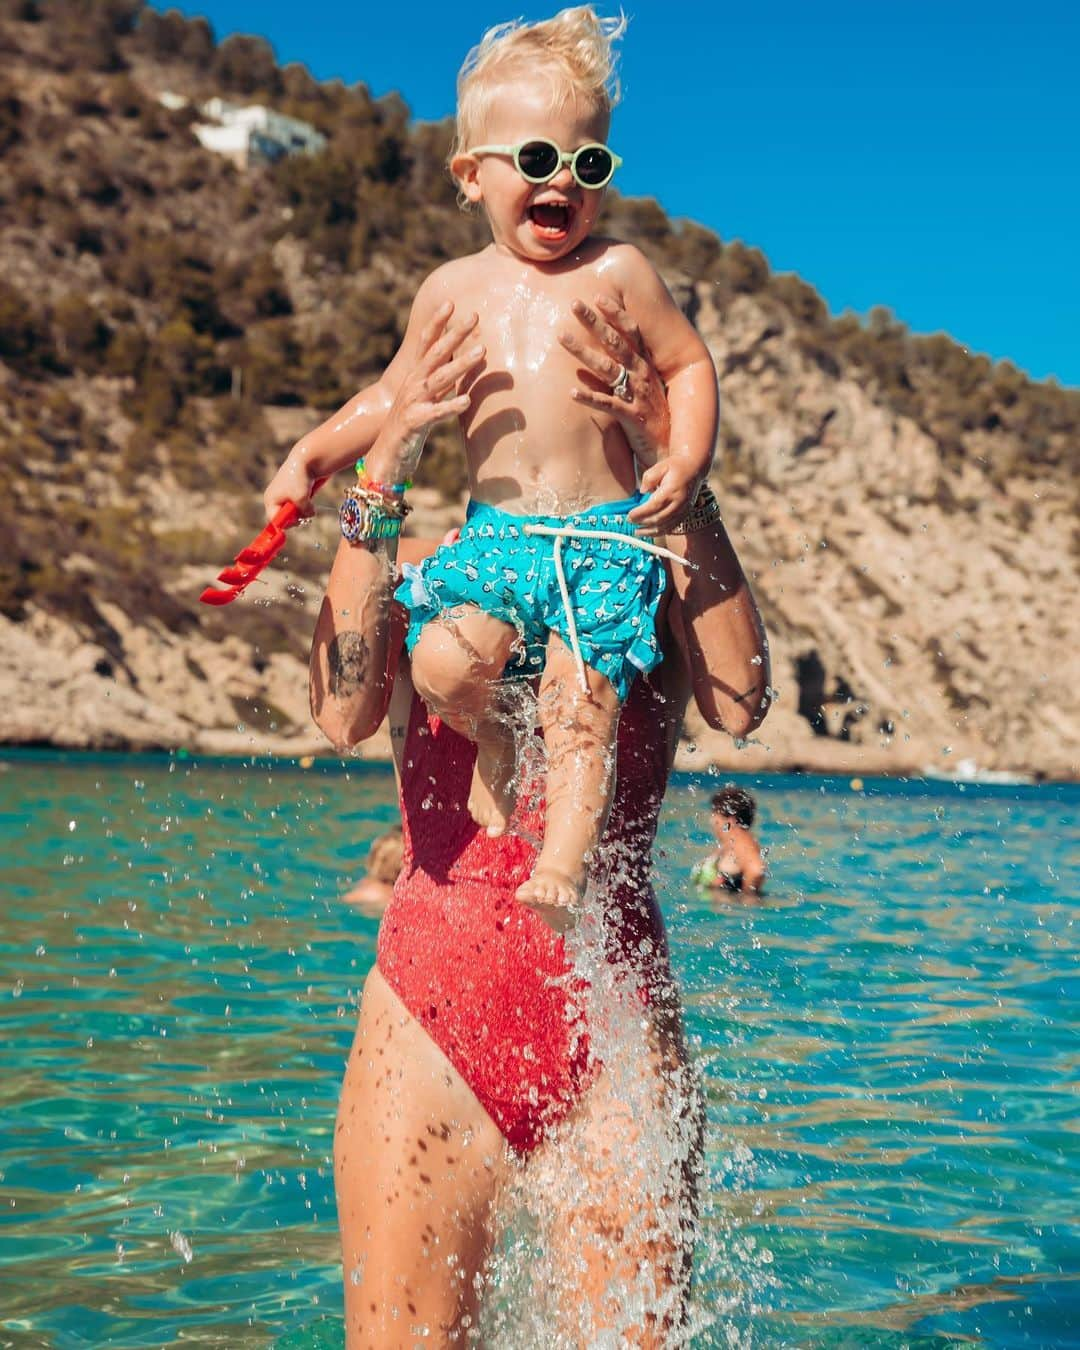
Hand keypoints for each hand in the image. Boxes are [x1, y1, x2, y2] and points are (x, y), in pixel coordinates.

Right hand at [264, 454, 317, 521]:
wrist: (306, 459)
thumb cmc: (299, 478)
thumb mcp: (302, 499)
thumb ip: (303, 512)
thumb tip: (309, 515)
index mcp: (271, 500)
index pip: (274, 520)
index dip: (285, 524)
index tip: (298, 523)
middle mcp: (275, 498)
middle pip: (284, 517)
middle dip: (296, 517)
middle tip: (306, 513)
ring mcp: (284, 495)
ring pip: (294, 512)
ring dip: (303, 511)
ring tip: (309, 502)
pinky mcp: (294, 492)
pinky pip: (299, 505)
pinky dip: (306, 505)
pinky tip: (310, 497)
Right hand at [366, 303, 483, 481]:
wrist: (386, 458)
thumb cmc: (410, 428)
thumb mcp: (427, 401)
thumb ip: (441, 385)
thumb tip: (462, 369)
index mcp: (415, 377)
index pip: (426, 343)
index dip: (437, 322)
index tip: (452, 302)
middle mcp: (412, 385)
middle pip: (435, 354)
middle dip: (455, 334)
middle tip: (474, 316)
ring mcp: (412, 403)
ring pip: (439, 379)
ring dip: (461, 364)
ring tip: (483, 351)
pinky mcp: (414, 424)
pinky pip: (434, 414)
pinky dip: (449, 407)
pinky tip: (466, 401)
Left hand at [559, 295, 669, 464]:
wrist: (671, 451)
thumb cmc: (652, 419)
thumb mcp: (642, 390)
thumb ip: (626, 373)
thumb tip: (602, 358)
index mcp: (646, 367)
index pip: (632, 333)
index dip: (616, 314)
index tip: (598, 297)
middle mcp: (642, 377)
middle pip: (615, 343)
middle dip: (594, 322)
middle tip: (574, 303)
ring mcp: (637, 396)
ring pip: (607, 369)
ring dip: (583, 352)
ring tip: (561, 337)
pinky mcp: (632, 418)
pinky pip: (608, 405)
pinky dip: (589, 398)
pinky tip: (571, 392)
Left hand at [630, 452, 702, 533]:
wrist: (694, 468)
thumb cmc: (675, 466)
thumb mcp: (660, 466)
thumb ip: (649, 478)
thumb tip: (643, 491)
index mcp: (672, 490)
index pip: (654, 505)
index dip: (641, 513)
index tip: (629, 516)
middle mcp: (679, 502)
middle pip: (659, 518)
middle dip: (643, 522)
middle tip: (630, 522)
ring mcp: (683, 510)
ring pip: (665, 526)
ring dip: (650, 531)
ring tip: (637, 532)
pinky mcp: (685, 514)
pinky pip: (671, 527)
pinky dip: (660, 532)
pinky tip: (650, 532)